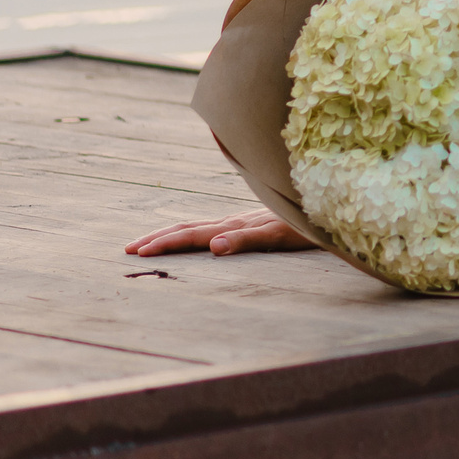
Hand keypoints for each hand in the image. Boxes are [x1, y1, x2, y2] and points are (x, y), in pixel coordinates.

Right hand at [125, 209, 317, 256]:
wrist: (330, 205)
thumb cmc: (308, 226)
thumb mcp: (280, 235)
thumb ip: (247, 239)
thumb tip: (213, 246)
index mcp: (236, 226)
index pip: (192, 235)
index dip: (164, 243)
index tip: (137, 253)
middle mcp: (236, 221)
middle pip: (189, 227)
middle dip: (157, 238)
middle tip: (128, 249)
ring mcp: (244, 220)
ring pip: (199, 225)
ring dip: (172, 234)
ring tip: (150, 241)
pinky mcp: (254, 222)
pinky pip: (214, 227)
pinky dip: (194, 233)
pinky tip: (195, 236)